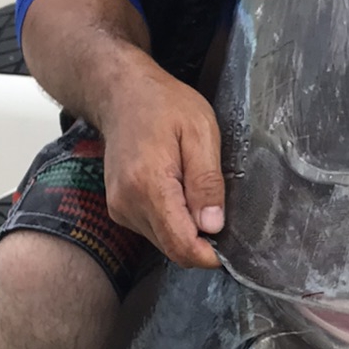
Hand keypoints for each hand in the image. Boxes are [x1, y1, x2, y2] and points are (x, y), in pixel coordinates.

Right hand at [101, 64, 224, 268]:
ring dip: (185, 229)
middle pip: (172, 248)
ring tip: (193, 189)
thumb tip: (213, 226)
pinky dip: (171, 221)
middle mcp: (127, 203)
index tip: (229, 246)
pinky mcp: (119, 208)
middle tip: (216, 207)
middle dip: (200, 240)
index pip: (180, 246)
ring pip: (163, 242)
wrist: (122, 93)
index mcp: (148, 185)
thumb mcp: (200, 133)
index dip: (209, 255)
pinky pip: (152, 230)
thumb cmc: (163, 105)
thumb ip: (207, 183)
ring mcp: (119, 208)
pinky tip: (177, 190)